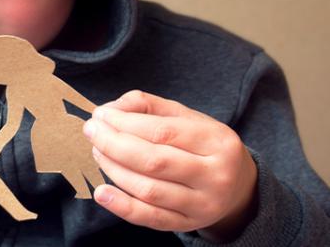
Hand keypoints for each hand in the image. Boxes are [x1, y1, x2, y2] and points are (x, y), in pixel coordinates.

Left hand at [83, 90, 257, 241]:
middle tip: (91, 132)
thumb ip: (149, 107)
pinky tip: (101, 192)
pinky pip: (149, 217)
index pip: (162, 131)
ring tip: (97, 152)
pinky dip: (121, 206)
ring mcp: (202, 204)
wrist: (238, 187)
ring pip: (148, 190)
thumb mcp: (187, 118)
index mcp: (217, 141)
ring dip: (113, 170)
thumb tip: (110, 110)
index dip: (125, 123)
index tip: (100, 115)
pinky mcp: (187, 224)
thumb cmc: (204, 146)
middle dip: (114, 144)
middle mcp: (214, 175)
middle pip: (153, 161)